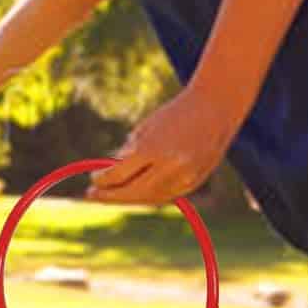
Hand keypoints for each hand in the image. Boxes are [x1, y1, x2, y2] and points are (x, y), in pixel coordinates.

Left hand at [85, 84, 240, 206]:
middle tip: (91, 195)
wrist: (215, 108)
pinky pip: (166, 196)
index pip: (119, 175)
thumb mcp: (145, 128)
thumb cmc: (175, 114)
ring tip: (110, 196)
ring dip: (128, 199)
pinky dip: (148, 197)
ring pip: (150, 198)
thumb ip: (128, 153)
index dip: (102, 180)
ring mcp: (185, 177)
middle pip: (133, 192)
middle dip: (111, 196)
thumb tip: (109, 176)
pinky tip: (134, 194)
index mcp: (152, 149)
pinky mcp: (195, 182)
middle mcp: (170, 167)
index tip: (93, 179)